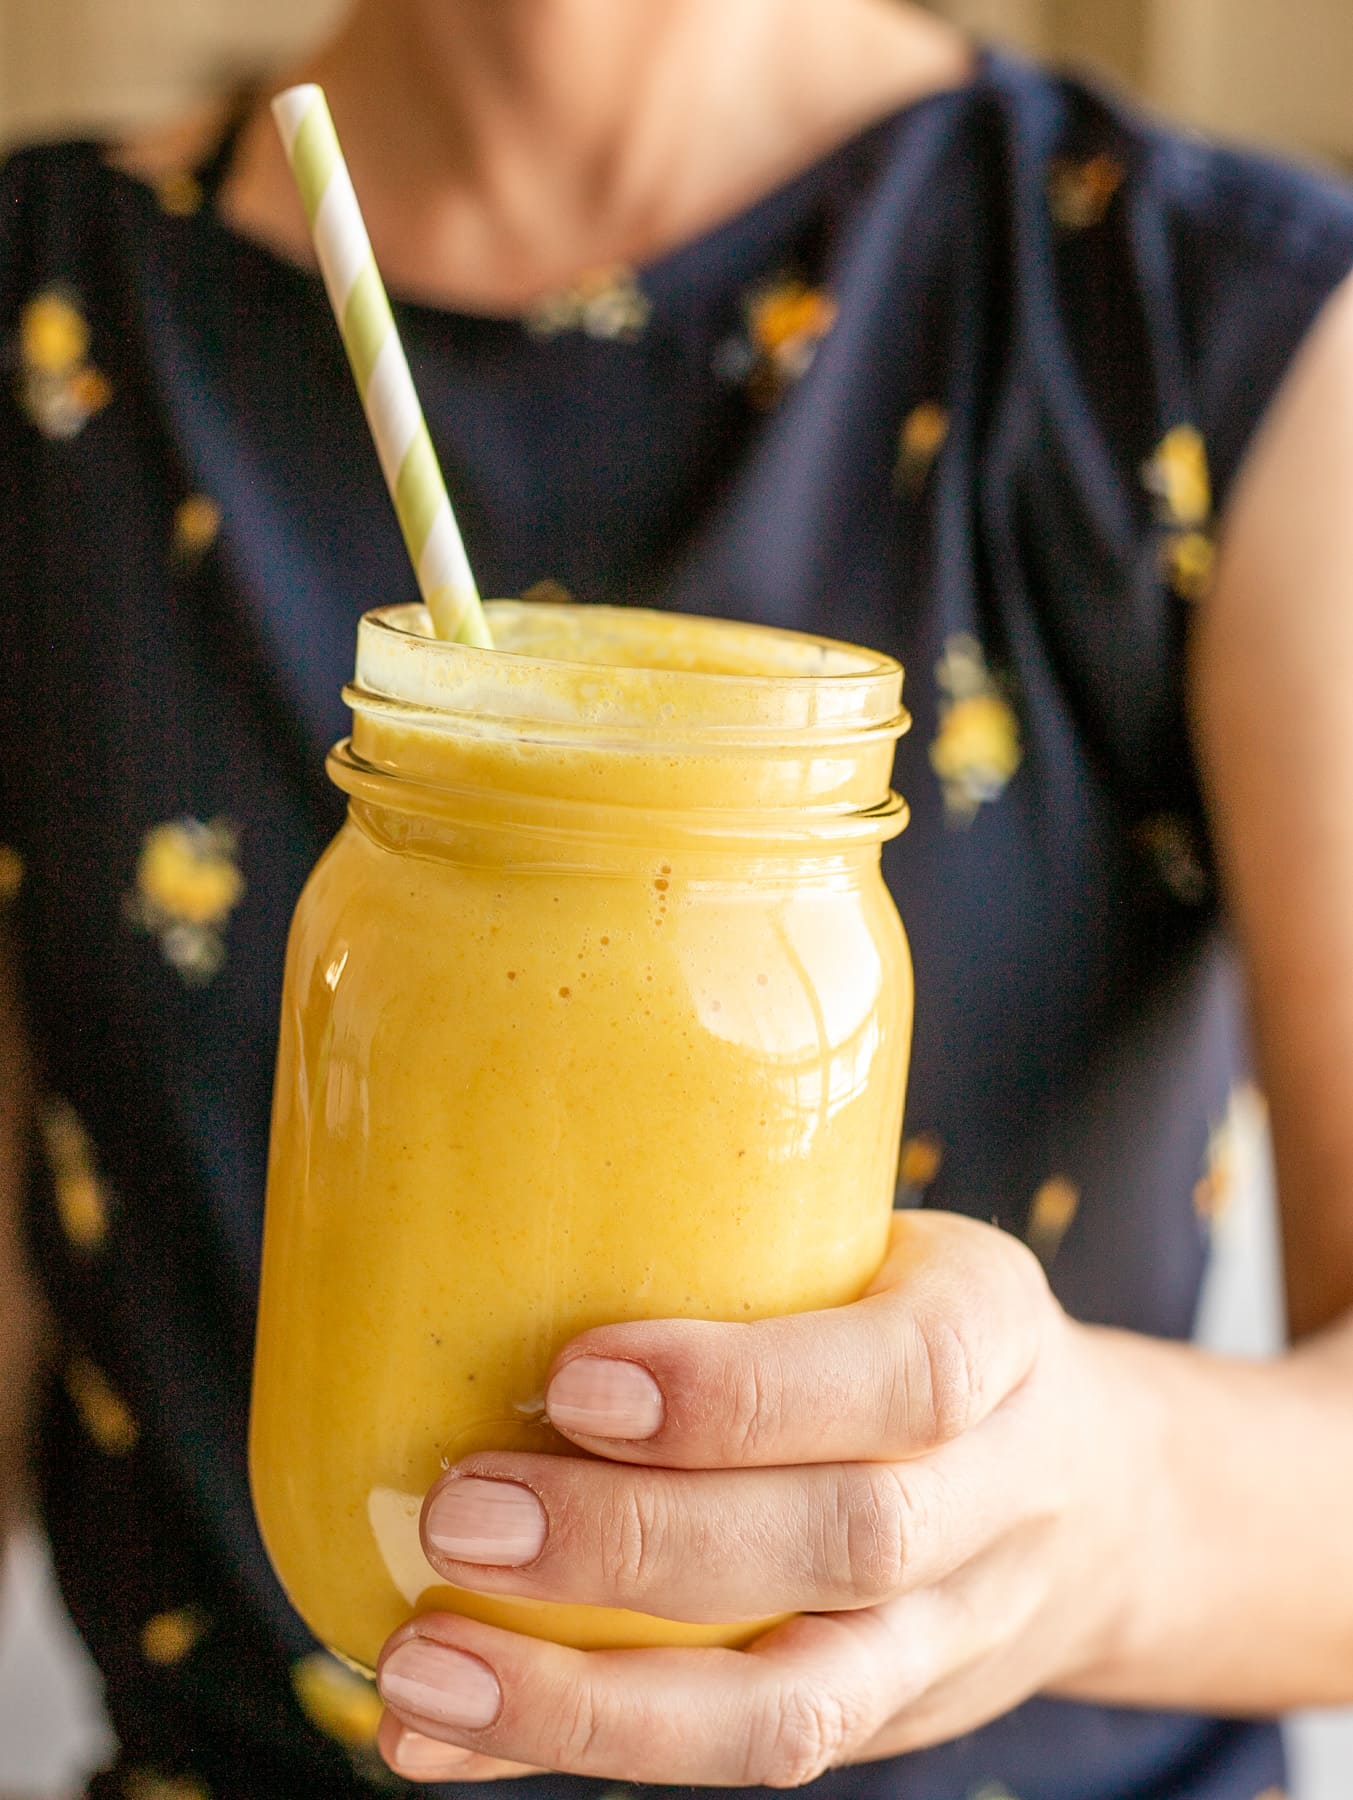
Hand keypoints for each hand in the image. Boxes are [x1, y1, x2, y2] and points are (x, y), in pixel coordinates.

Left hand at [374, 1211, 1148, 1785]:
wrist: (1101, 1501)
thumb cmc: (926, 1326)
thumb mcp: (895, 1247)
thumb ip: (750, 1226)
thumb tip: (490, 1191)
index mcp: (994, 1338)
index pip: (908, 1373)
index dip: (746, 1393)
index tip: (578, 1377)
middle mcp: (992, 1501)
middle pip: (847, 1546)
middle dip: (637, 1542)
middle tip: (461, 1511)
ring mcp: (943, 1638)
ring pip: (794, 1709)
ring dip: (589, 1702)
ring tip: (424, 1666)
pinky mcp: (879, 1723)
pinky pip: (734, 1758)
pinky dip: (577, 1748)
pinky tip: (440, 1734)